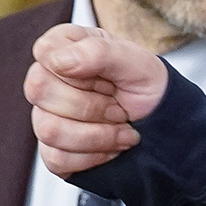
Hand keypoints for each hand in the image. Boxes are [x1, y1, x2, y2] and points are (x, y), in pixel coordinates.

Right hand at [24, 23, 166, 176]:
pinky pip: (57, 158)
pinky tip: (112, 147)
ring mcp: (46, 116)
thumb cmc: (148, 89)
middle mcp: (48, 80)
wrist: (166, 127)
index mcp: (65, 48)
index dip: (80, 70)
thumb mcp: (138, 63)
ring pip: (49, 130)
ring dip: (98, 135)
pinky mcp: (52, 149)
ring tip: (122, 128)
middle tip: (121, 108)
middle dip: (93, 106)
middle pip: (39, 91)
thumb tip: (58, 61)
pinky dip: (94, 156)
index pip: (44, 53)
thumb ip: (99, 52)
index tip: (110, 79)